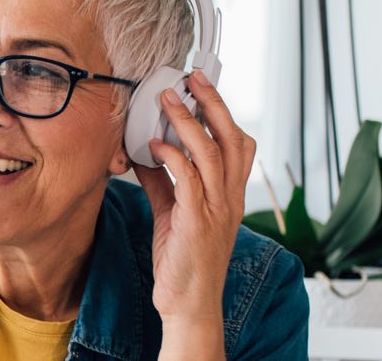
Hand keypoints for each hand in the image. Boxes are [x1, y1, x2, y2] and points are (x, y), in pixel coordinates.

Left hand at [132, 71, 255, 358]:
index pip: (238, 144)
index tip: (201, 86)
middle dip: (211, 104)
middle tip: (190, 78)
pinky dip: (172, 158)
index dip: (223, 112)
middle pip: (231, 138)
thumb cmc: (182, 260)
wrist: (188, 303)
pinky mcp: (196, 222)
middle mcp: (229, 198)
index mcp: (229, 194)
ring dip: (187, 122)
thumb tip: (143, 154)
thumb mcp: (172, 213)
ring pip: (210, 153)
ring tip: (166, 100)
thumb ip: (162, 183)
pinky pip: (188, 181)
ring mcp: (217, 210)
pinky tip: (153, 145)